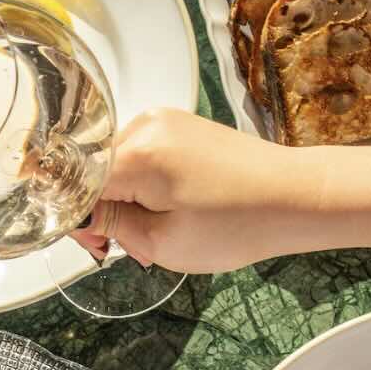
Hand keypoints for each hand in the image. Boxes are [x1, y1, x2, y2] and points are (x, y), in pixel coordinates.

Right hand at [69, 108, 314, 271]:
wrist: (295, 198)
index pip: (76, 183)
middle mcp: (146, 124)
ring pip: (118, 165)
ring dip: (125, 200)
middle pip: (95, 171)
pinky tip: (166, 210)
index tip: (96, 245)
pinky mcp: (181, 125)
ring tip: (156, 234)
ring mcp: (165, 120)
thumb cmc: (238, 224)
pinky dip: (144, 185)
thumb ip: (111, 225)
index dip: (78, 219)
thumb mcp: (163, 241)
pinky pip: (142, 155)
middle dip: (104, 212)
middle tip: (132, 249)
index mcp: (137, 153)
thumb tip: (81, 216)